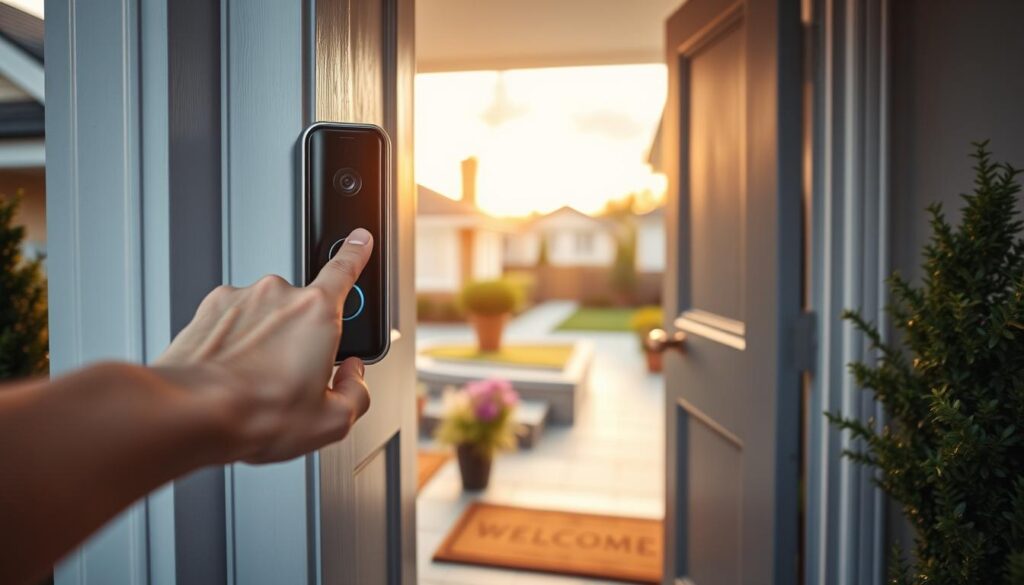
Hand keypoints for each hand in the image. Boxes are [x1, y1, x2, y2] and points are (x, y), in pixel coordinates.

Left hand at [157, 228, 373, 462]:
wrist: (191, 412)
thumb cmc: (256, 413)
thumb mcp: (331, 420)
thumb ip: (356, 393)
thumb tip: (353, 377)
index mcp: (316, 313)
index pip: (344, 270)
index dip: (355, 252)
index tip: (359, 240)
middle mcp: (278, 295)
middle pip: (302, 312)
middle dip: (300, 341)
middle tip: (290, 378)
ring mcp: (241, 298)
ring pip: (265, 319)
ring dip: (265, 343)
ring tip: (254, 383)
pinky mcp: (210, 309)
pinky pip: (234, 323)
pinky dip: (235, 344)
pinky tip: (232, 374)